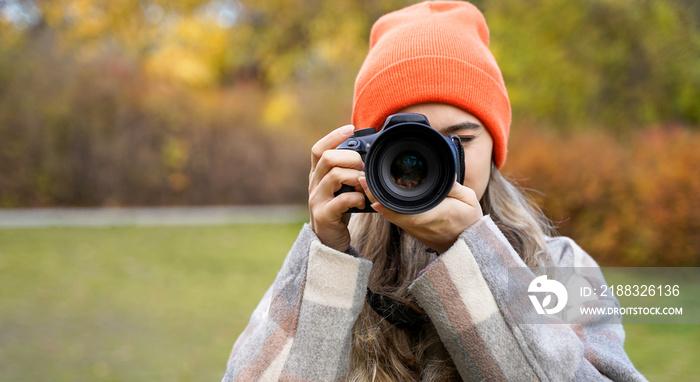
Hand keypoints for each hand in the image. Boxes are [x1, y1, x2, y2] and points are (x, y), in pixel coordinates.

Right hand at [308, 125, 365, 251]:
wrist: (329, 241)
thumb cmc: (339, 211)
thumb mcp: (341, 188)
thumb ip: (347, 172)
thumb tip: (367, 155)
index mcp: (317, 175)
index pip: (318, 149)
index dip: (333, 136)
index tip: (351, 128)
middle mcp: (314, 185)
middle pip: (327, 158)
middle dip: (350, 158)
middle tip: (363, 167)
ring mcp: (316, 200)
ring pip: (334, 176)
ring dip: (355, 177)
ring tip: (364, 185)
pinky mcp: (324, 215)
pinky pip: (342, 200)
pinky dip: (357, 198)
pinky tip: (362, 202)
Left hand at [359, 177, 482, 252]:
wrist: (468, 245)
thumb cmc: (469, 221)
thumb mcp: (468, 199)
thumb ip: (452, 185)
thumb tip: (441, 171)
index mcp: (428, 215)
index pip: (398, 208)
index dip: (381, 197)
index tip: (370, 183)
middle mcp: (416, 223)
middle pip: (386, 209)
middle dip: (372, 193)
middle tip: (362, 177)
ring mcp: (412, 227)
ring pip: (387, 213)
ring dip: (375, 198)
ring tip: (365, 182)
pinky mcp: (412, 228)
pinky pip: (393, 216)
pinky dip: (383, 205)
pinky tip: (377, 194)